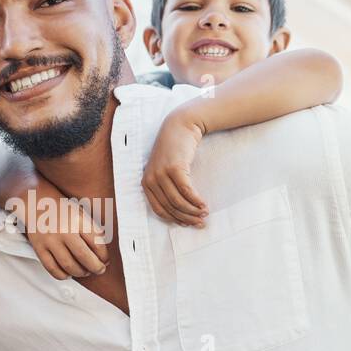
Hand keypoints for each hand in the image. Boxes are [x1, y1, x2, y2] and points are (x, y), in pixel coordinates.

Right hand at [16, 196, 109, 279]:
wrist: (35, 200)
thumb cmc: (62, 209)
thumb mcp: (80, 213)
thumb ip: (92, 231)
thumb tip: (103, 257)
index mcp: (78, 220)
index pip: (97, 243)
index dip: (104, 256)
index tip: (105, 260)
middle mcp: (64, 230)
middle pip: (84, 257)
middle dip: (96, 267)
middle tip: (100, 270)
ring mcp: (50, 240)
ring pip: (69, 265)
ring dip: (80, 273)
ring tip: (85, 272)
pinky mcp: (39, 247)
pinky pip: (52, 268)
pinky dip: (62, 275)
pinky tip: (68, 273)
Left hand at [143, 105, 208, 226]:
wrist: (180, 126)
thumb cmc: (174, 149)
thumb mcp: (164, 169)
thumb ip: (167, 186)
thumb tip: (181, 210)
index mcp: (146, 183)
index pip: (159, 210)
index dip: (175, 220)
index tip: (188, 224)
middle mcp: (151, 179)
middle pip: (170, 207)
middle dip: (186, 218)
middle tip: (200, 223)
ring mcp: (161, 174)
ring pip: (178, 201)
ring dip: (193, 211)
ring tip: (204, 214)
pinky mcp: (174, 168)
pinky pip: (186, 191)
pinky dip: (196, 201)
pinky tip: (204, 205)